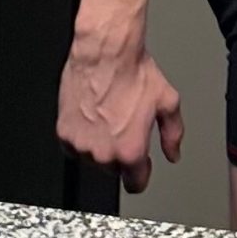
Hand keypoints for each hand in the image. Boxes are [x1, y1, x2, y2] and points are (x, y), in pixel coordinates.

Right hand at [57, 31, 183, 194]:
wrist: (105, 53)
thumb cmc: (134, 73)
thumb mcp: (167, 102)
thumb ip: (172, 134)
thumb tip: (173, 153)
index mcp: (130, 151)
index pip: (135, 185)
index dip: (141, 175)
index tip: (141, 168)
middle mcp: (104, 153)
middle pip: (113, 170)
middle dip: (120, 153)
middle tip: (125, 127)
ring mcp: (81, 145)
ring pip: (93, 159)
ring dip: (100, 146)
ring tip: (108, 117)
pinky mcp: (64, 133)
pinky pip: (73, 147)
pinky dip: (82, 137)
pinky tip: (92, 118)